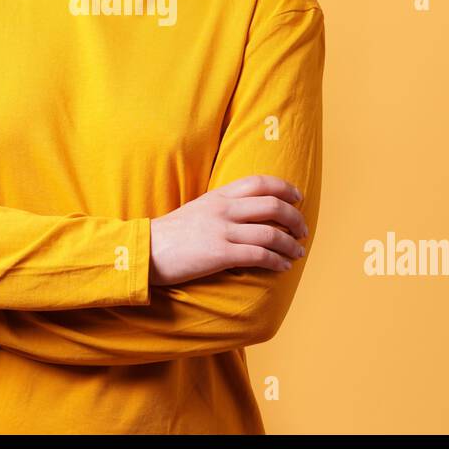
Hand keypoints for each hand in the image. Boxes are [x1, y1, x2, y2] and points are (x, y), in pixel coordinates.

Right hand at [148, 174, 308, 286]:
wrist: (145, 251)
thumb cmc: (170, 235)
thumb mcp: (197, 210)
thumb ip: (221, 208)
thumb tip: (247, 215)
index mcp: (218, 196)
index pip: (259, 183)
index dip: (284, 188)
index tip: (297, 198)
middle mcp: (223, 209)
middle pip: (272, 205)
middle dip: (295, 218)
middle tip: (303, 230)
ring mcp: (222, 231)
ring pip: (271, 232)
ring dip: (291, 244)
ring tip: (298, 252)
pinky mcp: (220, 254)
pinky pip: (259, 255)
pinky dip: (277, 261)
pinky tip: (283, 266)